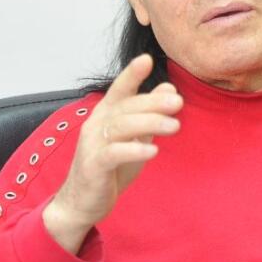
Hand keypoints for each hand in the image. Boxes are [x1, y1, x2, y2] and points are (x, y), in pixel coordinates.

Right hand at [43, 54, 182, 252]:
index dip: (131, 74)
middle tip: (179, 102)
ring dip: (149, 123)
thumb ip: (148, 114)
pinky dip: (134, 150)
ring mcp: (92, 144)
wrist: (83, 202)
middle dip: (153, 102)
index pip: (119, 89)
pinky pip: (113, 153)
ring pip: (121, 126)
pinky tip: (153, 150)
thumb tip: (169, 89)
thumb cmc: (110, 167)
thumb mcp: (134, 137)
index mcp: (106, 114)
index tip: (146, 60)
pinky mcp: (93, 166)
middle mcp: (96, 124)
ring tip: (175, 126)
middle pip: (125, 107)